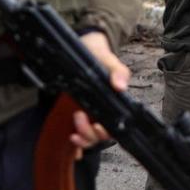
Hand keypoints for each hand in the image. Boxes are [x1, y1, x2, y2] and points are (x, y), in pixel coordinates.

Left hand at [69, 31, 131, 154]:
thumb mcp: (108, 60)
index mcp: (113, 103)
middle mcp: (101, 112)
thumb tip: (120, 86)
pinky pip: (77, 134)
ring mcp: (88, 115)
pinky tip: (69, 138)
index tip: (97, 126)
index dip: (106, 132)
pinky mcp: (73, 113)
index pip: (114, 127)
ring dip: (82, 139)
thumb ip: (117, 71)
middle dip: (89, 134)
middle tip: (79, 116)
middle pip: (100, 137)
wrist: (83, 46)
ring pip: (89, 139)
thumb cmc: (98, 54)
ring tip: (73, 129)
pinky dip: (75, 142)